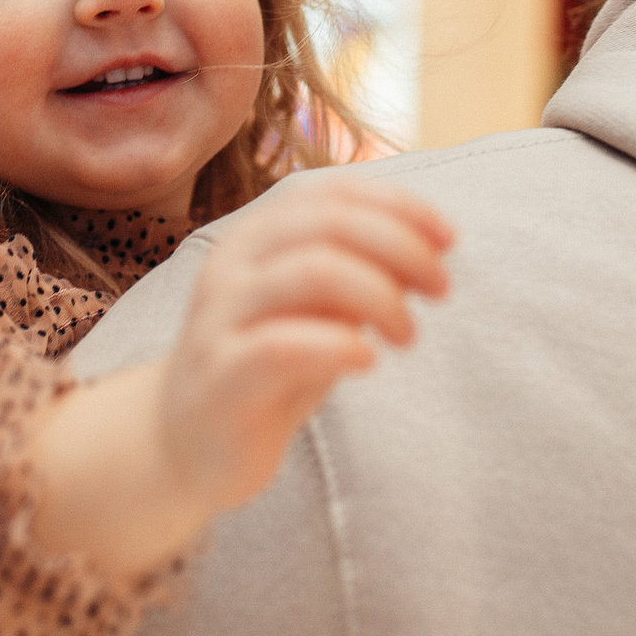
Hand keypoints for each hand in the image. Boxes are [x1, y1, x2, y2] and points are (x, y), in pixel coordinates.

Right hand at [160, 176, 453, 513]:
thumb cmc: (266, 367)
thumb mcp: (318, 311)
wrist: (186, 442)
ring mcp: (220, 319)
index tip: (449, 239)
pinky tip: (366, 360)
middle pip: (327, 224)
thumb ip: (358, 273)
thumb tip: (429, 246)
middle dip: (400, 248)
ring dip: (379, 296)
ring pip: (310, 272)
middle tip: (440, 289)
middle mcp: (233, 265)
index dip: (398, 206)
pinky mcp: (219, 377)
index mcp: (256, 237)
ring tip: (407, 334)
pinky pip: (280, 345)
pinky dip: (337, 345)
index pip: (332, 193)